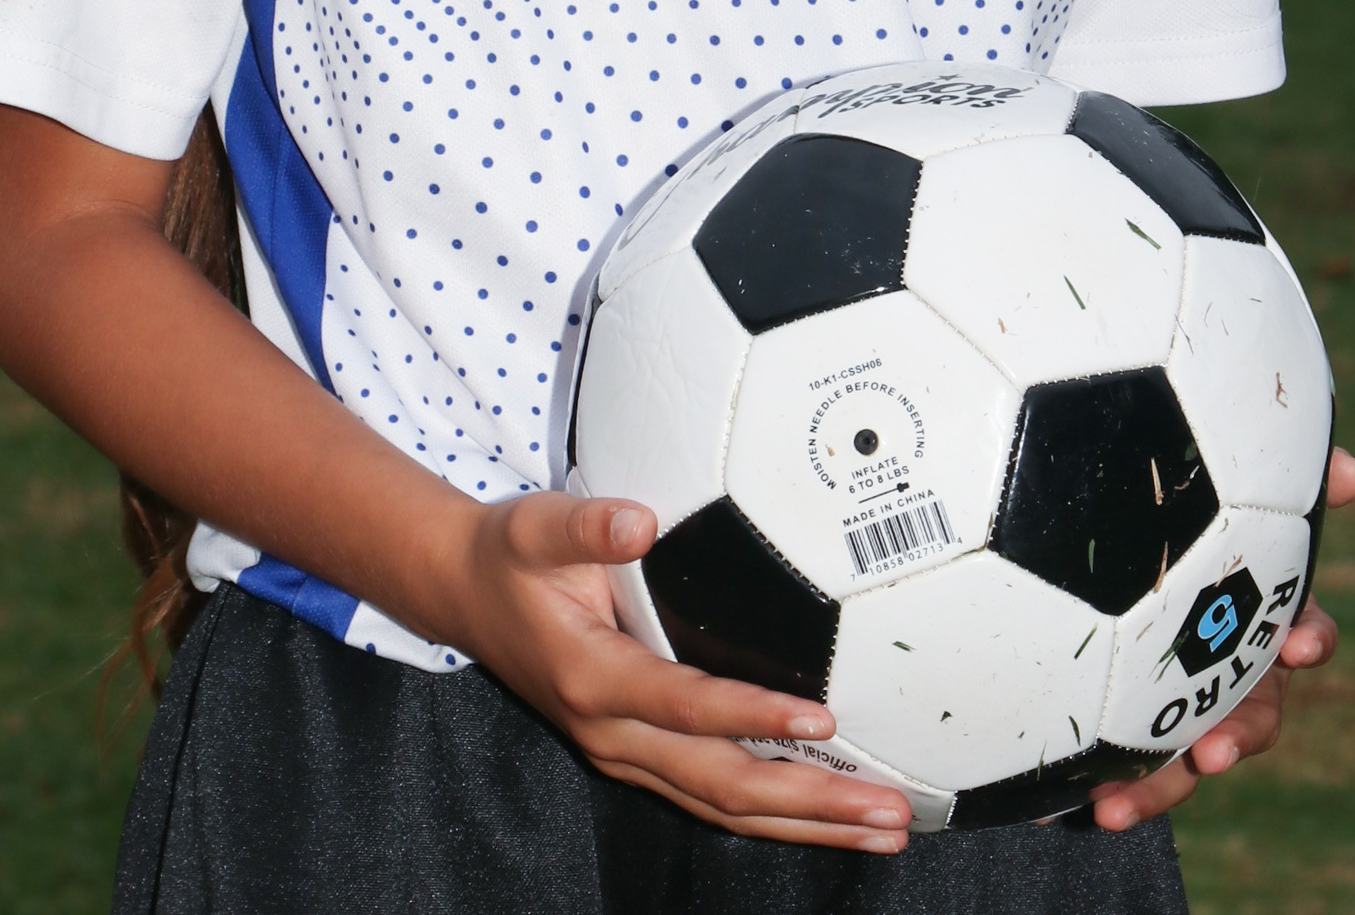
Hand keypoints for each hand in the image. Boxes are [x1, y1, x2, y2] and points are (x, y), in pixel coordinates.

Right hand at [439, 491, 912, 851]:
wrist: (466, 597)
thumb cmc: (511, 556)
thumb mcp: (536, 525)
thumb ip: (587, 524)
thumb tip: (641, 520)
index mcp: (592, 678)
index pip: (686, 707)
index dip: (752, 714)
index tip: (822, 718)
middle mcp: (612, 734)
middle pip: (722, 786)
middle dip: (811, 804)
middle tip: (887, 814)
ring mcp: (625, 755)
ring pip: (725, 809)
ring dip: (808, 826)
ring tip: (884, 834)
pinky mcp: (638, 759)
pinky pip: (713, 801)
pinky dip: (775, 817)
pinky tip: (829, 820)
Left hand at [1090, 447, 1354, 831]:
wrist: (1117, 546)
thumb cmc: (1196, 512)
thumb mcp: (1238, 491)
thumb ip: (1293, 479)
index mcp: (1266, 618)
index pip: (1308, 633)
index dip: (1309, 641)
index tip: (1296, 646)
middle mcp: (1238, 671)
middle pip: (1253, 717)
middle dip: (1235, 739)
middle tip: (1212, 752)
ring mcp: (1190, 702)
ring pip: (1187, 757)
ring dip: (1160, 787)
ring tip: (1117, 805)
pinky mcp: (1140, 726)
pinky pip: (1132, 766)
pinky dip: (1111, 787)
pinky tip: (1073, 805)